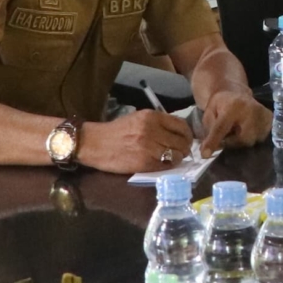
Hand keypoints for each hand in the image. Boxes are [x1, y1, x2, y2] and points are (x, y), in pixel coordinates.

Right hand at [77, 108, 196, 174]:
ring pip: (176, 154)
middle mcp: (152, 130)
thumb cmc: (117, 131)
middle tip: (182, 151)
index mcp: (152, 117)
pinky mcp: (144, 163)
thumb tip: (178, 133)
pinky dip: (168, 166)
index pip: (181, 125)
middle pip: (182, 141)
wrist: (94, 143)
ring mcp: (148, 147)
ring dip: (178, 158)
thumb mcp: (138, 118)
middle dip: (185, 148)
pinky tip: (164, 164)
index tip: (186, 139)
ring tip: (173, 158)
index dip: (187, 134)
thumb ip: (158, 123)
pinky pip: (165, 165)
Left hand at [197, 86, 271, 149]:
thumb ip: (209, 131)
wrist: (236, 93)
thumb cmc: (221, 105)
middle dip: (232, 142)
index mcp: (232, 107)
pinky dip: (253, 137)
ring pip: (252, 141)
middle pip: (242, 139)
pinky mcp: (270, 119)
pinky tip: (248, 129)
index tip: (205, 154)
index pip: (221, 128)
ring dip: (243, 140)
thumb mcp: (209, 114)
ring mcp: (262, 114)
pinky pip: (261, 138)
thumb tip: (207, 151)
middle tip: (227, 136)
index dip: (213, 142)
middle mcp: (250, 110)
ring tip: (238, 130)